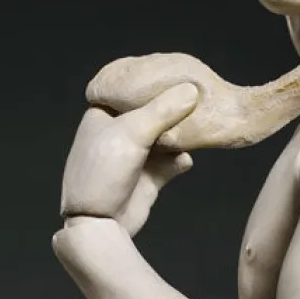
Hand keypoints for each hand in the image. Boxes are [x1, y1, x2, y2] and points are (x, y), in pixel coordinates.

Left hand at [59, 83, 198, 236]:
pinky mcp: (148, 177)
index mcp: (103, 114)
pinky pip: (171, 162)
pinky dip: (180, 160)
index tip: (182, 74)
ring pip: (166, 138)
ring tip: (199, 129)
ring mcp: (133, 156)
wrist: (98, 224)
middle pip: (154, 113)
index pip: (132, 90)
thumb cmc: (103, 173)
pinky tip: (185, 161)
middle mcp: (118, 133)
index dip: (155, 82)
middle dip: (175, 110)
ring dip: (182, 136)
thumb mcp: (131, 133)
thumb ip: (163, 111)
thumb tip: (192, 89)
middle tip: (200, 99)